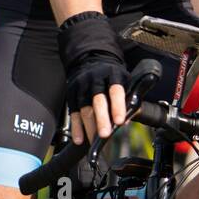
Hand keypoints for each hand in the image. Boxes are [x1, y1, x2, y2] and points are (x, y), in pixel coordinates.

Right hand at [57, 11, 129, 144]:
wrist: (90, 59)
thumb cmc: (112, 74)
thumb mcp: (124, 79)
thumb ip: (127, 98)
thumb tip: (125, 121)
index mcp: (113, 74)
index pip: (116, 90)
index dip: (118, 106)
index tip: (120, 121)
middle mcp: (95, 79)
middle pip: (98, 101)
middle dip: (101, 119)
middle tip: (105, 134)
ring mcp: (82, 85)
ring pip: (84, 108)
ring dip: (89, 126)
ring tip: (94, 140)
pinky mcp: (72, 92)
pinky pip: (73, 112)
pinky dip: (76, 127)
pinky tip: (80, 138)